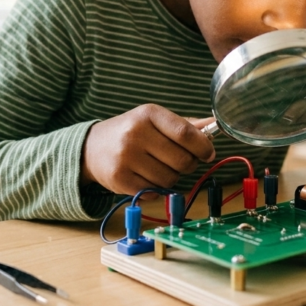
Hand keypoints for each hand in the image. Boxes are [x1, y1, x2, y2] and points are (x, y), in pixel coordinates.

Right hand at [81, 104, 215, 197]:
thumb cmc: (131, 132)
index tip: (208, 153)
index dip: (203, 147)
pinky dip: (155, 189)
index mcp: (148, 114)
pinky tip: (145, 177)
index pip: (186, 134)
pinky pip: (153, 191)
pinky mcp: (119, 178)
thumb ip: (184, 125)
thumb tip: (214, 126)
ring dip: (171, 178)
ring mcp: (126, 157)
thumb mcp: (154, 121)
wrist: (91, 147)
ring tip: (158, 168)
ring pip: (169, 180)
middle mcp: (136, 133)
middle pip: (182, 160)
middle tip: (180, 162)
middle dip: (188, 165)